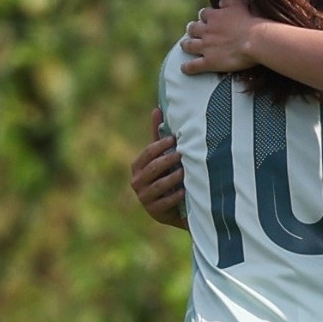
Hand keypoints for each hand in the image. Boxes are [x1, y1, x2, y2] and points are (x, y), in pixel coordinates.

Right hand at [130, 108, 187, 229]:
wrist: (176, 206)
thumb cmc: (169, 173)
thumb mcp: (164, 155)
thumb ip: (158, 135)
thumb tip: (156, 108)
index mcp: (137, 167)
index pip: (147, 154)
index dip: (160, 146)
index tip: (174, 139)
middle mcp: (137, 182)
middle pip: (152, 169)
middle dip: (167, 160)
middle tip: (182, 153)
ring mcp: (145, 199)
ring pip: (158, 185)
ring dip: (172, 178)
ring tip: (185, 172)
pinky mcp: (155, 212)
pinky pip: (165, 203)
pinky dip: (175, 196)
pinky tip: (185, 191)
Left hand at [180, 0, 262, 73]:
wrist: (256, 40)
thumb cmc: (252, 23)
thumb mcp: (241, 5)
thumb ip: (229, 1)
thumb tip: (221, 2)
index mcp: (215, 17)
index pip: (204, 14)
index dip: (205, 17)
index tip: (208, 19)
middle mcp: (207, 31)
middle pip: (193, 28)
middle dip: (192, 29)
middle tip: (194, 32)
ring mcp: (206, 47)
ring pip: (189, 45)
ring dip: (186, 45)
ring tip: (185, 46)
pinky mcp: (209, 62)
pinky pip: (193, 66)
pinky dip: (187, 67)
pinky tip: (184, 69)